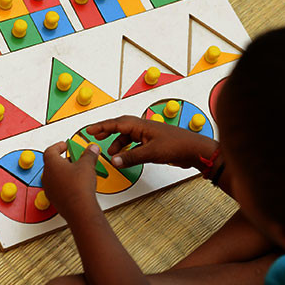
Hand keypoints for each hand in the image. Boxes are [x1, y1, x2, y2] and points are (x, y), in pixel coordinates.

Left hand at [42, 141, 100, 221]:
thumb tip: (92, 148)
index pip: (51, 150)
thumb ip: (89, 154)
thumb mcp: (87, 165)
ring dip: (65, 172)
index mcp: (52, 164)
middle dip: (64, 159)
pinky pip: (58, 186)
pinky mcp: (55, 199)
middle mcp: (47, 176)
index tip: (65, 145)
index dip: (59, 146)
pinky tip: (77, 184)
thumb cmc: (78, 187)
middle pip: (53, 163)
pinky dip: (66, 183)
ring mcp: (50, 189)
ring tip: (79, 171)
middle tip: (75, 157)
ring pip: (55, 176)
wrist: (79, 209)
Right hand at [86, 115, 218, 168]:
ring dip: (118, 143)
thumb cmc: (177, 146)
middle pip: (121, 127)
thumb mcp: (151, 153)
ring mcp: (149, 135)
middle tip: (94, 136)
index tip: (89, 129)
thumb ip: (131, 157)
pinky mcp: (154, 144)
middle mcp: (144, 128)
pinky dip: (128, 149)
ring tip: (111, 153)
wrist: (195, 150)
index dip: (102, 126)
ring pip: (128, 137)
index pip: (117, 123)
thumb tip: (114, 161)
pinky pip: (136, 144)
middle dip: (107, 131)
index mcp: (141, 125)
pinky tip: (126, 157)